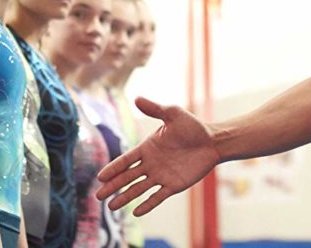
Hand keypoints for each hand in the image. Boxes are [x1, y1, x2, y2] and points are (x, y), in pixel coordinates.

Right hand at [96, 97, 219, 215]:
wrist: (213, 141)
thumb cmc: (193, 126)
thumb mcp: (173, 114)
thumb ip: (155, 109)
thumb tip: (137, 98)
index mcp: (147, 147)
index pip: (126, 160)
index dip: (113, 168)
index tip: (101, 177)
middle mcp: (151, 163)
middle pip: (127, 177)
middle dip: (113, 186)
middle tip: (98, 196)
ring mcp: (161, 175)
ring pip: (139, 188)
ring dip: (125, 197)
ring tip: (111, 207)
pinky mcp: (173, 185)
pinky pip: (157, 196)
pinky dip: (147, 204)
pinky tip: (136, 212)